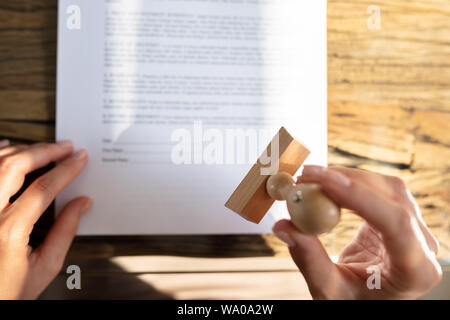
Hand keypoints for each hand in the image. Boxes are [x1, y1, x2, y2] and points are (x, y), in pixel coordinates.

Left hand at [0, 140, 90, 298]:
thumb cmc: (7, 291)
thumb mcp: (46, 266)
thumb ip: (66, 231)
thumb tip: (83, 202)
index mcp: (8, 233)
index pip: (43, 188)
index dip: (66, 170)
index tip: (79, 159)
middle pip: (14, 167)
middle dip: (44, 151)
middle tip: (65, 147)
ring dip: (21, 150)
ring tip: (43, 149)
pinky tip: (7, 148)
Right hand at [273, 165, 441, 299]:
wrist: (368, 300)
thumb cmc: (357, 301)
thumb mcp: (331, 291)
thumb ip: (309, 260)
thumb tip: (284, 226)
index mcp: (416, 270)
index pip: (396, 222)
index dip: (360, 197)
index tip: (324, 182)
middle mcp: (423, 245)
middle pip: (392, 196)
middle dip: (347, 179)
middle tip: (307, 175)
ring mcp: (414, 227)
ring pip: (385, 185)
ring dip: (347, 176)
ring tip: (311, 178)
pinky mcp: (398, 216)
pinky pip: (377, 188)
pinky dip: (349, 182)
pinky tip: (326, 184)